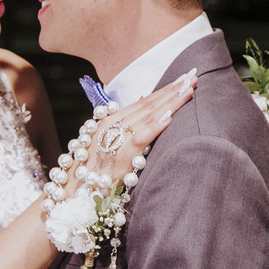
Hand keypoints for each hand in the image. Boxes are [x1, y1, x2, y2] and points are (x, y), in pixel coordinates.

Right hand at [60, 69, 196, 196]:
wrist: (75, 194)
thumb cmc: (94, 172)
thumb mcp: (109, 144)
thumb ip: (127, 126)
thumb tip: (146, 105)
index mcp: (112, 120)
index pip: (145, 100)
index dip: (166, 89)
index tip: (185, 77)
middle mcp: (112, 124)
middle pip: (149, 103)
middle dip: (173, 89)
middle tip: (193, 74)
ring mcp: (114, 138)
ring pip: (148, 115)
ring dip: (170, 101)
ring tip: (189, 88)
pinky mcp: (119, 155)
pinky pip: (140, 137)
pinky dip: (155, 125)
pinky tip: (170, 115)